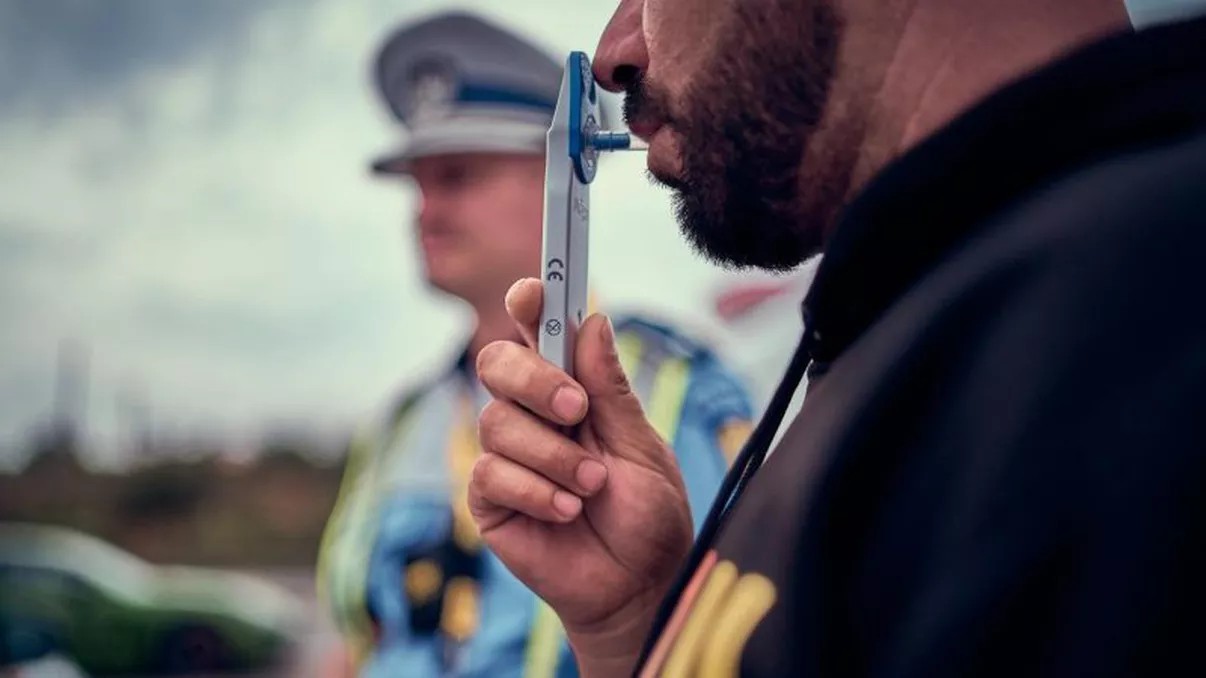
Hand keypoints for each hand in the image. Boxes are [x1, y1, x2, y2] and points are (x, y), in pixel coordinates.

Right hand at [469, 278, 692, 673]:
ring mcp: (507, 456)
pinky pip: (491, 473)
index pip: (538, 332)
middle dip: (535, 379)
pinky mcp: (490, 499)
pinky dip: (535, 490)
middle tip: (577, 410)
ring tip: (592, 487)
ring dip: (552, 454)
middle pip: (498, 361)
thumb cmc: (646, 515)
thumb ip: (610, 389)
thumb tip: (592, 320)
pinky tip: (567, 511)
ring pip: (497, 421)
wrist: (637, 586)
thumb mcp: (641, 444)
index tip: (535, 290)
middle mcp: (532, 415)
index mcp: (571, 391)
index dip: (530, 304)